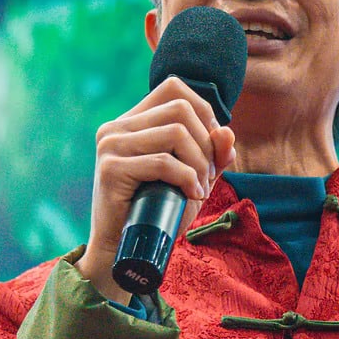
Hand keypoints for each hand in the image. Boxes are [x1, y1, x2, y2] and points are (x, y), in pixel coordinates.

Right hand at [78, 77, 236, 302]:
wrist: (123, 250)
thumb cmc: (159, 213)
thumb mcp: (193, 179)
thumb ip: (212, 155)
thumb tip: (227, 131)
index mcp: (131, 121)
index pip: (174, 87)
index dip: (204, 111)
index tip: (211, 146)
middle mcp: (117, 127)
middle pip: (181, 108)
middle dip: (206, 142)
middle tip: (207, 175)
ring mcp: (111, 146)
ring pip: (176, 133)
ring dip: (200, 163)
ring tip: (200, 188)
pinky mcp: (111, 169)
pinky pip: (164, 162)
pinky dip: (188, 178)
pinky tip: (192, 194)